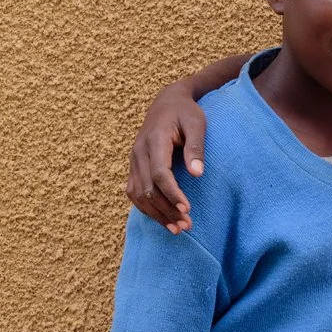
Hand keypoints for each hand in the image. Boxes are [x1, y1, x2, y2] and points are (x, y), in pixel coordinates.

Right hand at [127, 83, 210, 233]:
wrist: (167, 102)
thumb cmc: (186, 112)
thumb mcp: (197, 123)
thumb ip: (196, 147)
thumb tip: (198, 173)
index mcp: (155, 140)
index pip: (159, 173)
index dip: (172, 194)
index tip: (187, 210)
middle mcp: (139, 151)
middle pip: (147, 188)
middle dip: (166, 209)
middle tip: (187, 226)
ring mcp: (134, 159)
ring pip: (137, 193)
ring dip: (155, 213)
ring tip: (176, 229)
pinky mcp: (135, 165)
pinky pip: (134, 190)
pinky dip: (146, 207)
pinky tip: (161, 219)